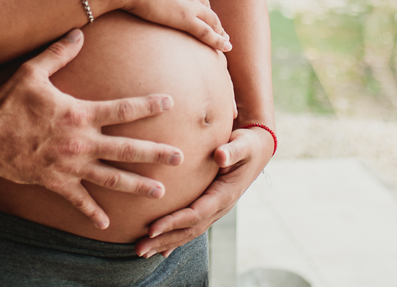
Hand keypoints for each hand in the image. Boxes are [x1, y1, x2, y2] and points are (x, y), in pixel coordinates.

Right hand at [0, 29, 184, 229]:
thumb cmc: (7, 104)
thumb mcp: (32, 73)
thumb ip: (58, 53)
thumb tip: (79, 32)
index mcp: (79, 114)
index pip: (122, 109)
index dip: (148, 105)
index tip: (170, 103)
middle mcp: (81, 143)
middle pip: (126, 149)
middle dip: (155, 154)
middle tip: (180, 157)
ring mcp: (70, 167)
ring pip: (111, 178)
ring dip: (137, 185)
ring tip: (161, 191)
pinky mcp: (56, 183)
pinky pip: (79, 200)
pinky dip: (93, 213)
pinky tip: (108, 224)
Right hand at [90, 0, 230, 51]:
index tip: (198, 6)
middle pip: (204, 2)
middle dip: (210, 14)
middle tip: (214, 25)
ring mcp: (190, 1)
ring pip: (211, 18)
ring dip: (219, 28)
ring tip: (224, 38)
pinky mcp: (185, 17)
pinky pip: (207, 32)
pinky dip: (218, 40)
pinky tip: (225, 46)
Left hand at [135, 125, 273, 257]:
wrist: (257, 152)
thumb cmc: (247, 145)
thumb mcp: (243, 145)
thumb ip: (232, 151)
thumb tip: (220, 155)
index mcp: (224, 195)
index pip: (195, 214)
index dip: (173, 222)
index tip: (152, 228)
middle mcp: (219, 207)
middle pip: (189, 230)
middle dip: (164, 240)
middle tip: (139, 249)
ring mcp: (214, 210)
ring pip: (188, 232)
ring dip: (165, 243)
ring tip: (142, 252)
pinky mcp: (208, 207)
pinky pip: (190, 227)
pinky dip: (174, 239)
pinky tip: (159, 250)